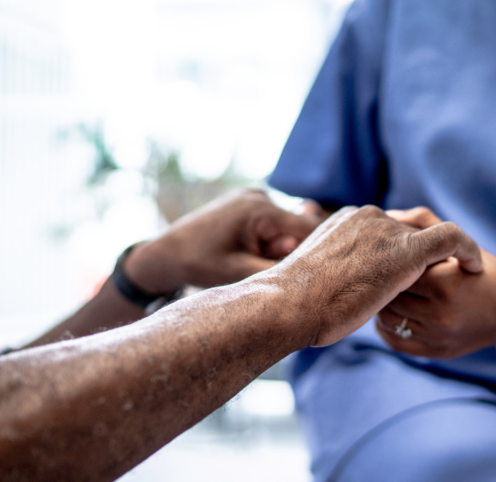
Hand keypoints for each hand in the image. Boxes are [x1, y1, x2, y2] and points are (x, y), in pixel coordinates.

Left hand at [125, 189, 322, 291]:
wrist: (167, 253)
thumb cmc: (201, 264)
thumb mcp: (241, 273)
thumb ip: (279, 268)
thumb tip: (313, 270)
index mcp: (260, 210)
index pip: (309, 227)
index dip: (321, 249)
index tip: (328, 270)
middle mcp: (260, 195)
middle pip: (298, 226)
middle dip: (293, 250)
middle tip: (272, 267)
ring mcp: (253, 195)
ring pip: (286, 225)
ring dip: (280, 245)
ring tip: (255, 258)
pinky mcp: (248, 201)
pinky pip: (273, 221)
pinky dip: (270, 239)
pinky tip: (251, 251)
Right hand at [268, 206, 482, 346]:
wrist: (290, 305)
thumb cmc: (294, 303)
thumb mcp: (314, 277)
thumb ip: (334, 271)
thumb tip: (333, 287)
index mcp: (348, 220)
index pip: (385, 230)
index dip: (398, 252)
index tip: (406, 275)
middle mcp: (369, 217)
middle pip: (407, 231)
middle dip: (422, 254)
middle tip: (441, 279)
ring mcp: (387, 231)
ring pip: (428, 237)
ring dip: (444, 258)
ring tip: (460, 277)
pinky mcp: (406, 250)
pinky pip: (451, 238)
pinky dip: (467, 249)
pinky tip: (475, 268)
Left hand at [374, 208, 495, 358]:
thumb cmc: (484, 271)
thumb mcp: (461, 243)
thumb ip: (425, 223)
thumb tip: (389, 215)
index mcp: (446, 283)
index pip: (398, 269)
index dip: (390, 260)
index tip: (389, 255)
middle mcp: (441, 313)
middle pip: (390, 296)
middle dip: (384, 282)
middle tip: (382, 273)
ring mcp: (437, 337)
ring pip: (387, 319)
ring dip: (383, 305)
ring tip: (387, 293)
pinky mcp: (435, 352)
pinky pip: (395, 341)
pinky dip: (387, 327)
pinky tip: (394, 314)